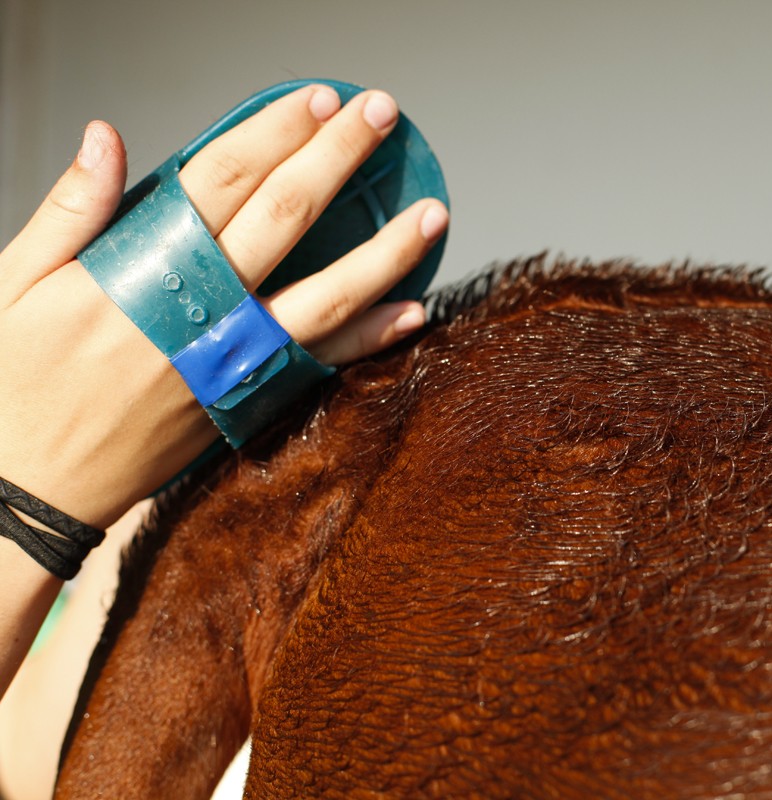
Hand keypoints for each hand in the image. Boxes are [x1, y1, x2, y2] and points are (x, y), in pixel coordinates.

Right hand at [0, 84, 448, 529]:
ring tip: (433, 213)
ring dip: (385, 251)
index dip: (276, 132)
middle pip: (287, 216)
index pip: (224, 177)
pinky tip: (414, 310)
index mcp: (142, 265)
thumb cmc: (13, 379)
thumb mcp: (15, 284)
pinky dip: (372, 337)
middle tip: (382, 115)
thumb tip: (106, 137)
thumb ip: (71, 211)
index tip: (320, 101)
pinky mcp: (246, 401)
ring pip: (328, 295)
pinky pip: (323, 364)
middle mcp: (201, 308)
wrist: (27, 486)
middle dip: (339, 160)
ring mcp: (232, 359)